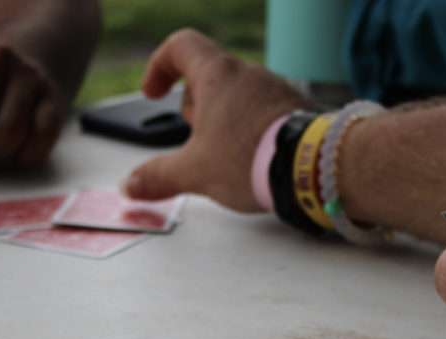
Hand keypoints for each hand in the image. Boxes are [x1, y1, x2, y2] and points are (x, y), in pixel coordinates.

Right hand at [123, 29, 309, 211]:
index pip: (180, 45)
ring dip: (222, 123)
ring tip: (226, 158)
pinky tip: (252, 160)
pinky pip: (262, 112)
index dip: (160, 66)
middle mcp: (248, 75)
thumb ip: (159, 177)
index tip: (154, 93)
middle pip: (208, 76)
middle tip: (196, 141)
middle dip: (194, 109)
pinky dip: (249, 131)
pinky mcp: (294, 110)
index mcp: (217, 75)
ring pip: (236, 97)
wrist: (314, 167)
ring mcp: (275, 91)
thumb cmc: (253, 158)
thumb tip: (132, 186)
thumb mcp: (194, 172)